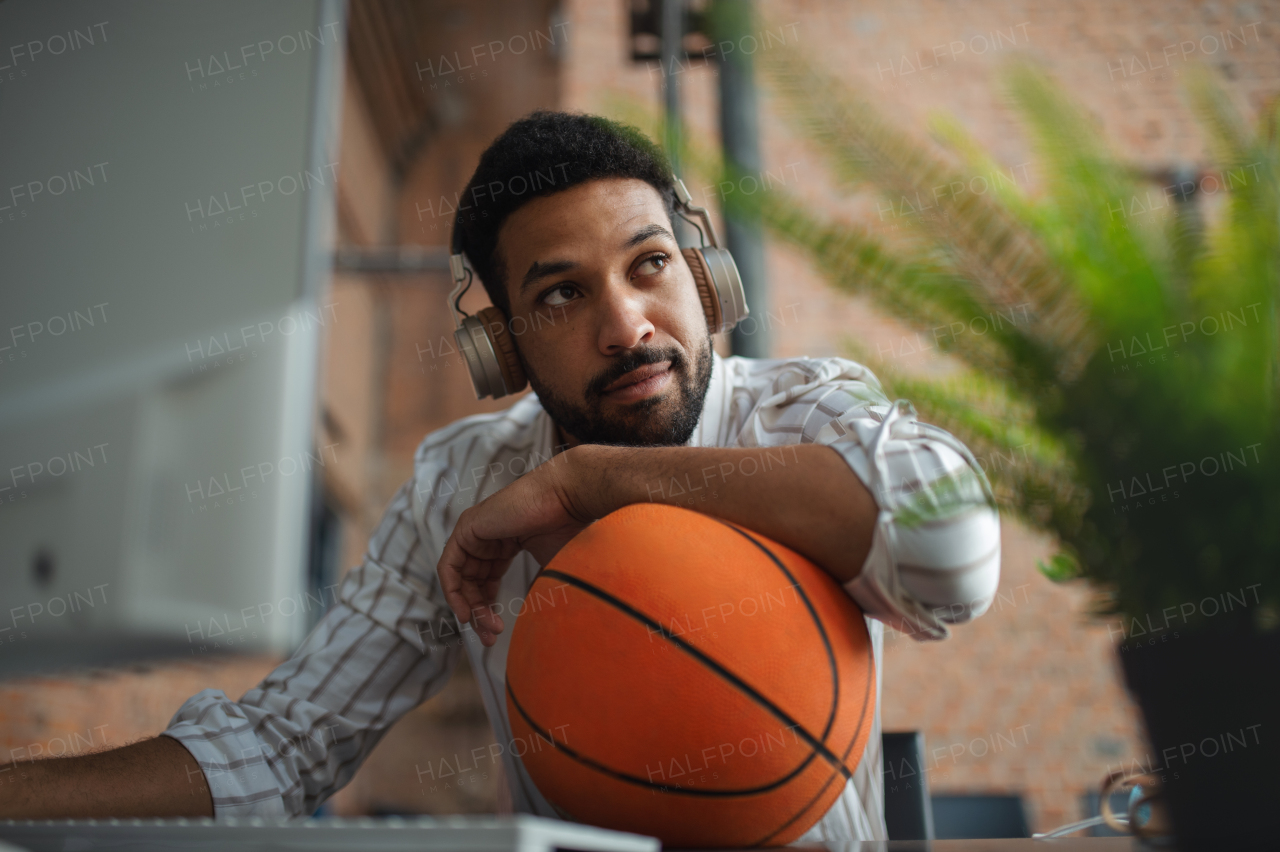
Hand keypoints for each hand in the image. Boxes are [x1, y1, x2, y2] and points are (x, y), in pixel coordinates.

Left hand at [435, 447, 590, 646]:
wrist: (569, 499)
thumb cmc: (568, 528)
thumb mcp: (549, 566)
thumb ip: (536, 587)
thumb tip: (538, 621)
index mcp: (504, 544)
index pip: (485, 581)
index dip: (487, 608)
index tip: (496, 631)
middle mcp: (486, 538)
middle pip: (471, 583)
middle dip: (479, 613)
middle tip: (490, 637)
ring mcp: (475, 531)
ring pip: (460, 578)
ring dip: (470, 607)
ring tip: (486, 628)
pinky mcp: (467, 528)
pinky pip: (448, 565)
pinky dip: (452, 590)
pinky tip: (465, 611)